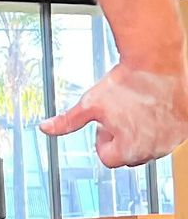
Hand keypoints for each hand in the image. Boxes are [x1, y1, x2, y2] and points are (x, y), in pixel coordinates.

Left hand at [40, 62, 187, 167]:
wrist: (156, 60)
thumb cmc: (124, 82)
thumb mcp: (89, 104)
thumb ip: (67, 121)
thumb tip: (45, 128)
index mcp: (127, 151)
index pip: (108, 158)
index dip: (102, 139)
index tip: (105, 122)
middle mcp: (152, 151)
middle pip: (130, 154)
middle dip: (123, 138)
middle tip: (122, 113)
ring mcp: (171, 141)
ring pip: (151, 146)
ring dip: (142, 133)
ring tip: (138, 107)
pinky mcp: (185, 128)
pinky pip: (171, 134)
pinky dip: (163, 124)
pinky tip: (154, 105)